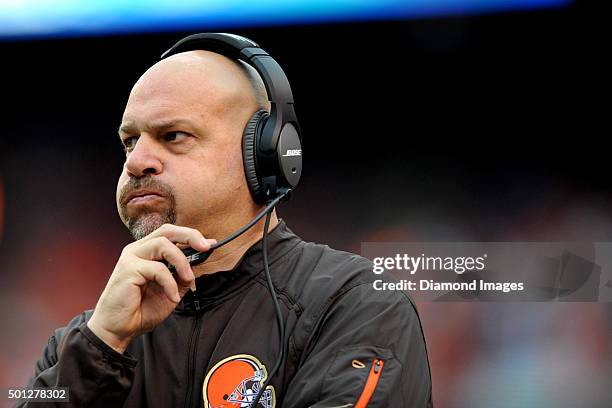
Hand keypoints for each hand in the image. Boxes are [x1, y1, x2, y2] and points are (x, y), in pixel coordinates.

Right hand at [87, 224, 215, 352]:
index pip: (170, 234)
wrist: (119, 329)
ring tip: (188, 279)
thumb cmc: (141, 309)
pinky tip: (172, 297)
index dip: (191, 236)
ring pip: (163, 244)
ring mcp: (131, 257)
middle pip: (167, 231)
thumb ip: (182, 275)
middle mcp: (138, 250)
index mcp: (147, 252)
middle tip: (205, 248)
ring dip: (181, 262)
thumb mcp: (171, 289)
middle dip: (190, 236)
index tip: (210, 244)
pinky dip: (170, 283)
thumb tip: (199, 261)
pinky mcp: (127, 268)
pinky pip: (158, 269)